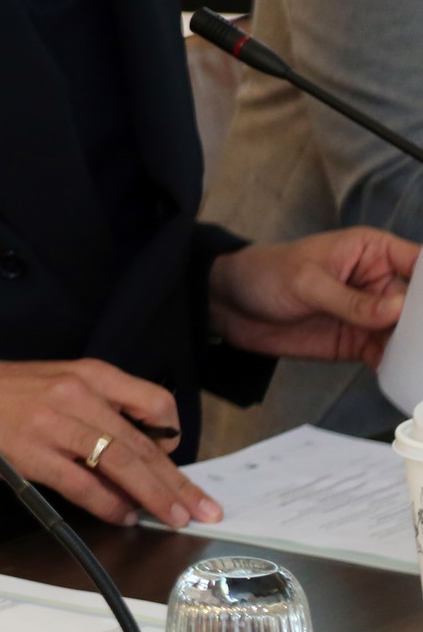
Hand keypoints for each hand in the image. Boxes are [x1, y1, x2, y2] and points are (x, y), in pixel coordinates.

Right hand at [0, 358, 220, 529]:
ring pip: (123, 464)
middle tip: (201, 507)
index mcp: (88, 373)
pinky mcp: (34, 454)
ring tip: (174, 517)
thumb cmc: (1, 391)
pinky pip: (85, 485)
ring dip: (154, 496)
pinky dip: (110, 505)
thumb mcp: (57, 381)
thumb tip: (136, 453)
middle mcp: (78, 394)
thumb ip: (97, 407)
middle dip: (177, 481)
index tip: (179, 461)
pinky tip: (123, 516)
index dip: (174, 437)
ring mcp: (56, 424)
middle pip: (143, 443)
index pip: (153, 402)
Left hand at [210, 228, 414, 366]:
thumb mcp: (307, 282)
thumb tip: (399, 309)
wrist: (228, 304)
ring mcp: (372, 315)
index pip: (420, 265)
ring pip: (409, 334)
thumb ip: (351, 300)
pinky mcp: (358, 342)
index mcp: (373, 252)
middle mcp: (380, 283)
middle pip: (421, 305)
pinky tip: (409, 379)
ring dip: (418, 351)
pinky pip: (388, 356)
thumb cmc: (265, 274)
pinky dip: (399, 368)